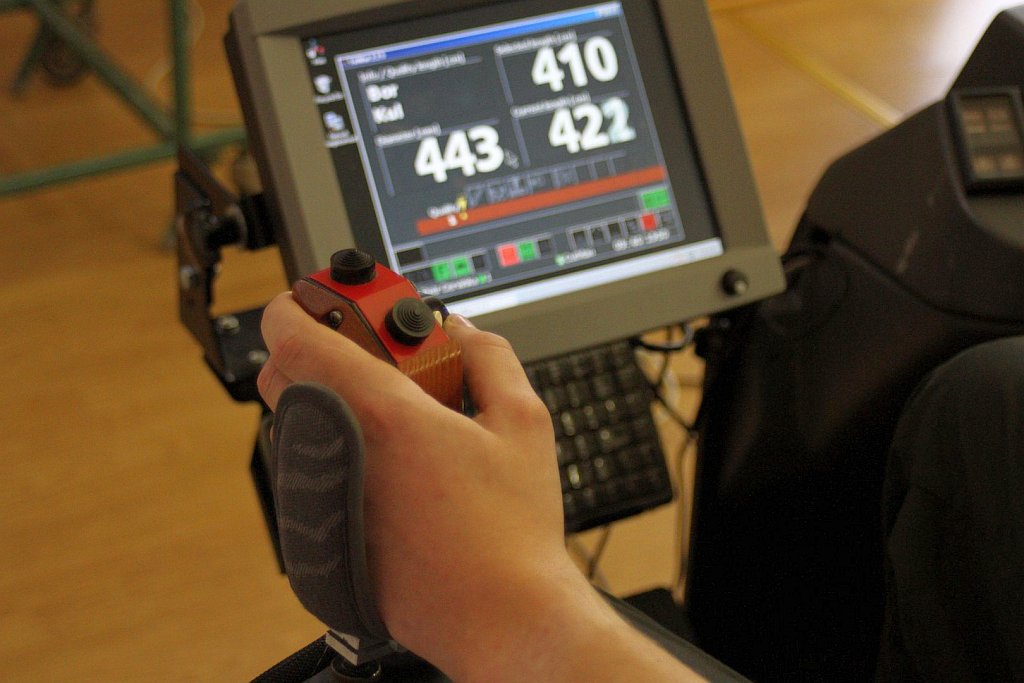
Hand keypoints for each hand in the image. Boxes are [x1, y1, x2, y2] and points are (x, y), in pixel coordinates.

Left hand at [257, 292, 703, 680]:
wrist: (500, 615)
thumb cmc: (512, 529)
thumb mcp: (524, 422)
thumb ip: (491, 357)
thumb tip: (463, 330)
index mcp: (383, 414)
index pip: (299, 337)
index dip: (292, 305)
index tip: (307, 297)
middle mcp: (339, 451)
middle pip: (282, 374)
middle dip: (311, 348)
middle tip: (362, 348)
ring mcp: (326, 496)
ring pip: (294, 424)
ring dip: (324, 399)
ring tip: (388, 409)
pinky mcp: (324, 533)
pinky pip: (308, 470)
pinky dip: (332, 448)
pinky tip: (387, 463)